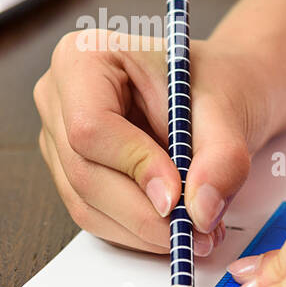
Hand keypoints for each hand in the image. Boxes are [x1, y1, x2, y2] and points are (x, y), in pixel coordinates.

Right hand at [34, 30, 271, 254]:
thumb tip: (201, 211)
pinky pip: (93, 215)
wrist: (215, 94)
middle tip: (196, 230)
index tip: (178, 195)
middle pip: (84, 172)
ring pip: (86, 204)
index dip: (134, 166)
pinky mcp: (69, 172)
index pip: (90, 125)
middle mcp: (58, 96)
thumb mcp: (228, 109)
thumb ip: (221, 159)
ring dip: (143, 229)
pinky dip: (136, 231)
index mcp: (84, 56)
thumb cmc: (214, 83)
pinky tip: (173, 225)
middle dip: (143, 212)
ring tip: (196, 230)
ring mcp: (57, 138)